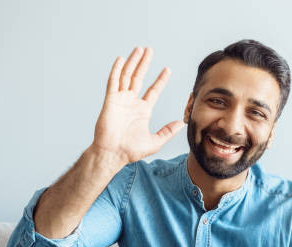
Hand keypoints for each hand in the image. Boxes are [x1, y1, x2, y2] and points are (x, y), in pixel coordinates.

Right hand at [92, 46, 184, 164]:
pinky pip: (113, 82)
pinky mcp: (110, 100)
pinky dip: (117, 70)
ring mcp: (120, 100)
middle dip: (144, 64)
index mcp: (142, 110)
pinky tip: (121, 59)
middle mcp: (131, 102)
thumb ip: (167, 132)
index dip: (160, 80)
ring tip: (139, 49)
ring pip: (127, 76)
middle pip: (139, 78)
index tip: (167, 69)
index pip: (153, 90)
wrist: (113, 154)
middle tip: (149, 50)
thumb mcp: (155, 142)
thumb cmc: (130, 150)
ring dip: (133, 62)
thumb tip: (180, 123)